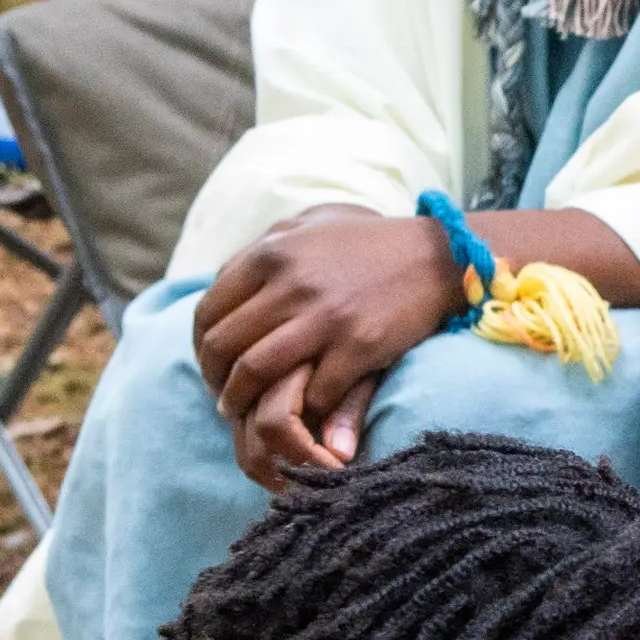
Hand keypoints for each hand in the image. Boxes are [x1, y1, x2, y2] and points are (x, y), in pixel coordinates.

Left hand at [193, 208, 459, 487]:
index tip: (212, 366)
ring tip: (244, 412)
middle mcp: (290, 283)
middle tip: (223, 397)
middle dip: (216, 380)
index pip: (209, 311)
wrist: (438, 256)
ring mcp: (324, 316)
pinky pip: (309, 389)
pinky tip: (298, 413)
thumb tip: (224, 279)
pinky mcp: (358, 346)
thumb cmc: (370, 241)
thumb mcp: (309, 226)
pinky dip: (298, 408)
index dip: (202, 347)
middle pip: (224, 345)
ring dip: (242, 400)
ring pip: (254, 372)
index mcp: (271, 253)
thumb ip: (264, 248)